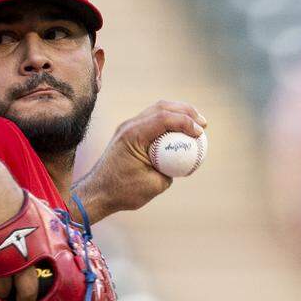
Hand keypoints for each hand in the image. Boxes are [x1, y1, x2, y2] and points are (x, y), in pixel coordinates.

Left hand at [78, 100, 206, 215]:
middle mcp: (129, 126)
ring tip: (196, 125)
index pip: (164, 118)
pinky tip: (181, 133)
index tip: (200, 133)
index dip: (186, 122)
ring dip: (178, 114)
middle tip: (203, 124)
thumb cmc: (123, 192)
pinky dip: (169, 122)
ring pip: (157, 110)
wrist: (97, 193)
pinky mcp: (129, 133)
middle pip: (162, 107)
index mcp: (133, 135)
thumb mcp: (154, 185)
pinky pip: (152, 121)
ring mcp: (128, 127)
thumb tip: (185, 161)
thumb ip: (171, 170)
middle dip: (186, 112)